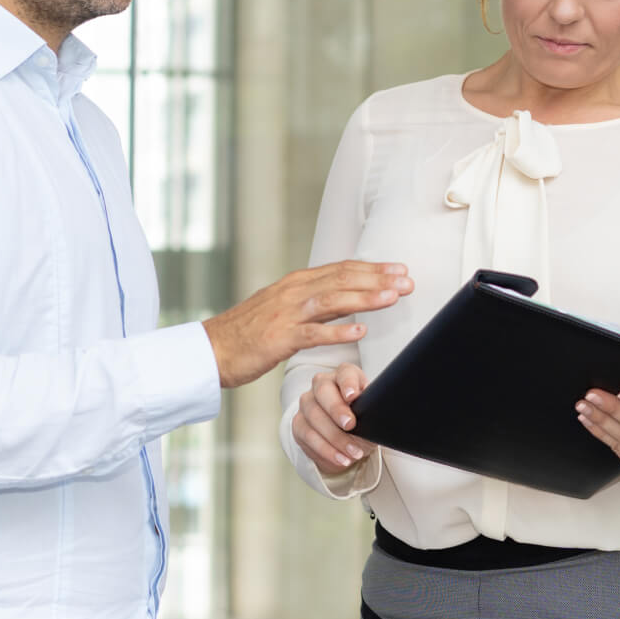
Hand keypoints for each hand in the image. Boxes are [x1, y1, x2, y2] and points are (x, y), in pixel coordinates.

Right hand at [202, 260, 411, 388]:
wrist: (211, 349)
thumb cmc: (248, 332)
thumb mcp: (282, 308)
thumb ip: (312, 301)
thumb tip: (343, 297)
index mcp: (296, 283)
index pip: (341, 269)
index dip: (372, 269)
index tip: (400, 269)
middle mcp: (293, 292)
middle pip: (342, 279)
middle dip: (378, 278)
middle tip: (408, 280)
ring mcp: (286, 314)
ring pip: (332, 301)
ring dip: (365, 298)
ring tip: (393, 297)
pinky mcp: (278, 338)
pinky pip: (313, 333)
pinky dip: (338, 331)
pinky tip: (361, 332)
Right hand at [291, 363, 376, 475]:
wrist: (348, 438)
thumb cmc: (362, 418)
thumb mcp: (372, 412)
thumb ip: (373, 408)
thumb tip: (379, 413)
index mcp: (344, 375)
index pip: (345, 373)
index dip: (348, 383)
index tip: (353, 396)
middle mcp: (322, 384)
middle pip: (323, 391)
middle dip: (336, 409)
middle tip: (350, 425)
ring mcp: (307, 403)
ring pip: (314, 416)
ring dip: (335, 437)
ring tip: (354, 452)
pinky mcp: (298, 423)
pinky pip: (308, 436)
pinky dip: (326, 450)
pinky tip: (341, 458)